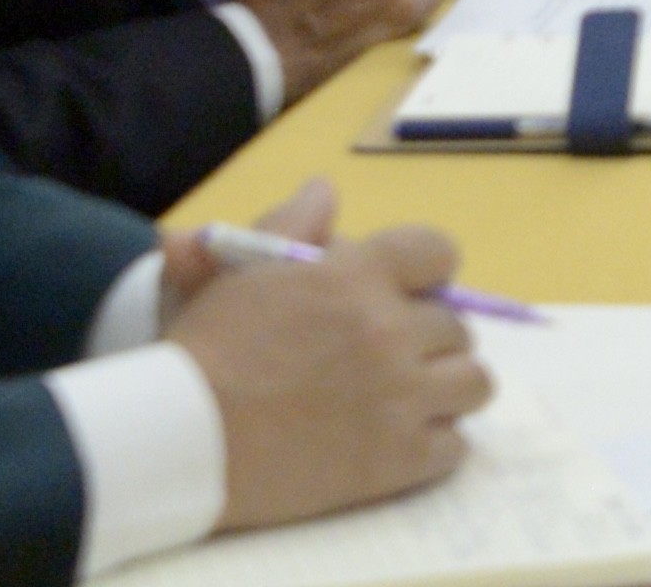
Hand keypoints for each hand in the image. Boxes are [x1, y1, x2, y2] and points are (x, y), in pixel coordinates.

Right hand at [169, 190, 491, 532]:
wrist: (176, 439)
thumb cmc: (202, 352)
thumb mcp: (239, 273)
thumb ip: (291, 226)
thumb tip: (325, 191)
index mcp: (358, 276)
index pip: (438, 253)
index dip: (425, 273)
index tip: (407, 294)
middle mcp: (392, 330)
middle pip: (456, 326)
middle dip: (426, 339)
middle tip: (387, 359)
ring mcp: (402, 397)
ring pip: (474, 382)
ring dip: (445, 388)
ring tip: (406, 401)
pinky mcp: (400, 459)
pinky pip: (456, 445)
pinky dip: (433, 445)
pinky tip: (395, 444)